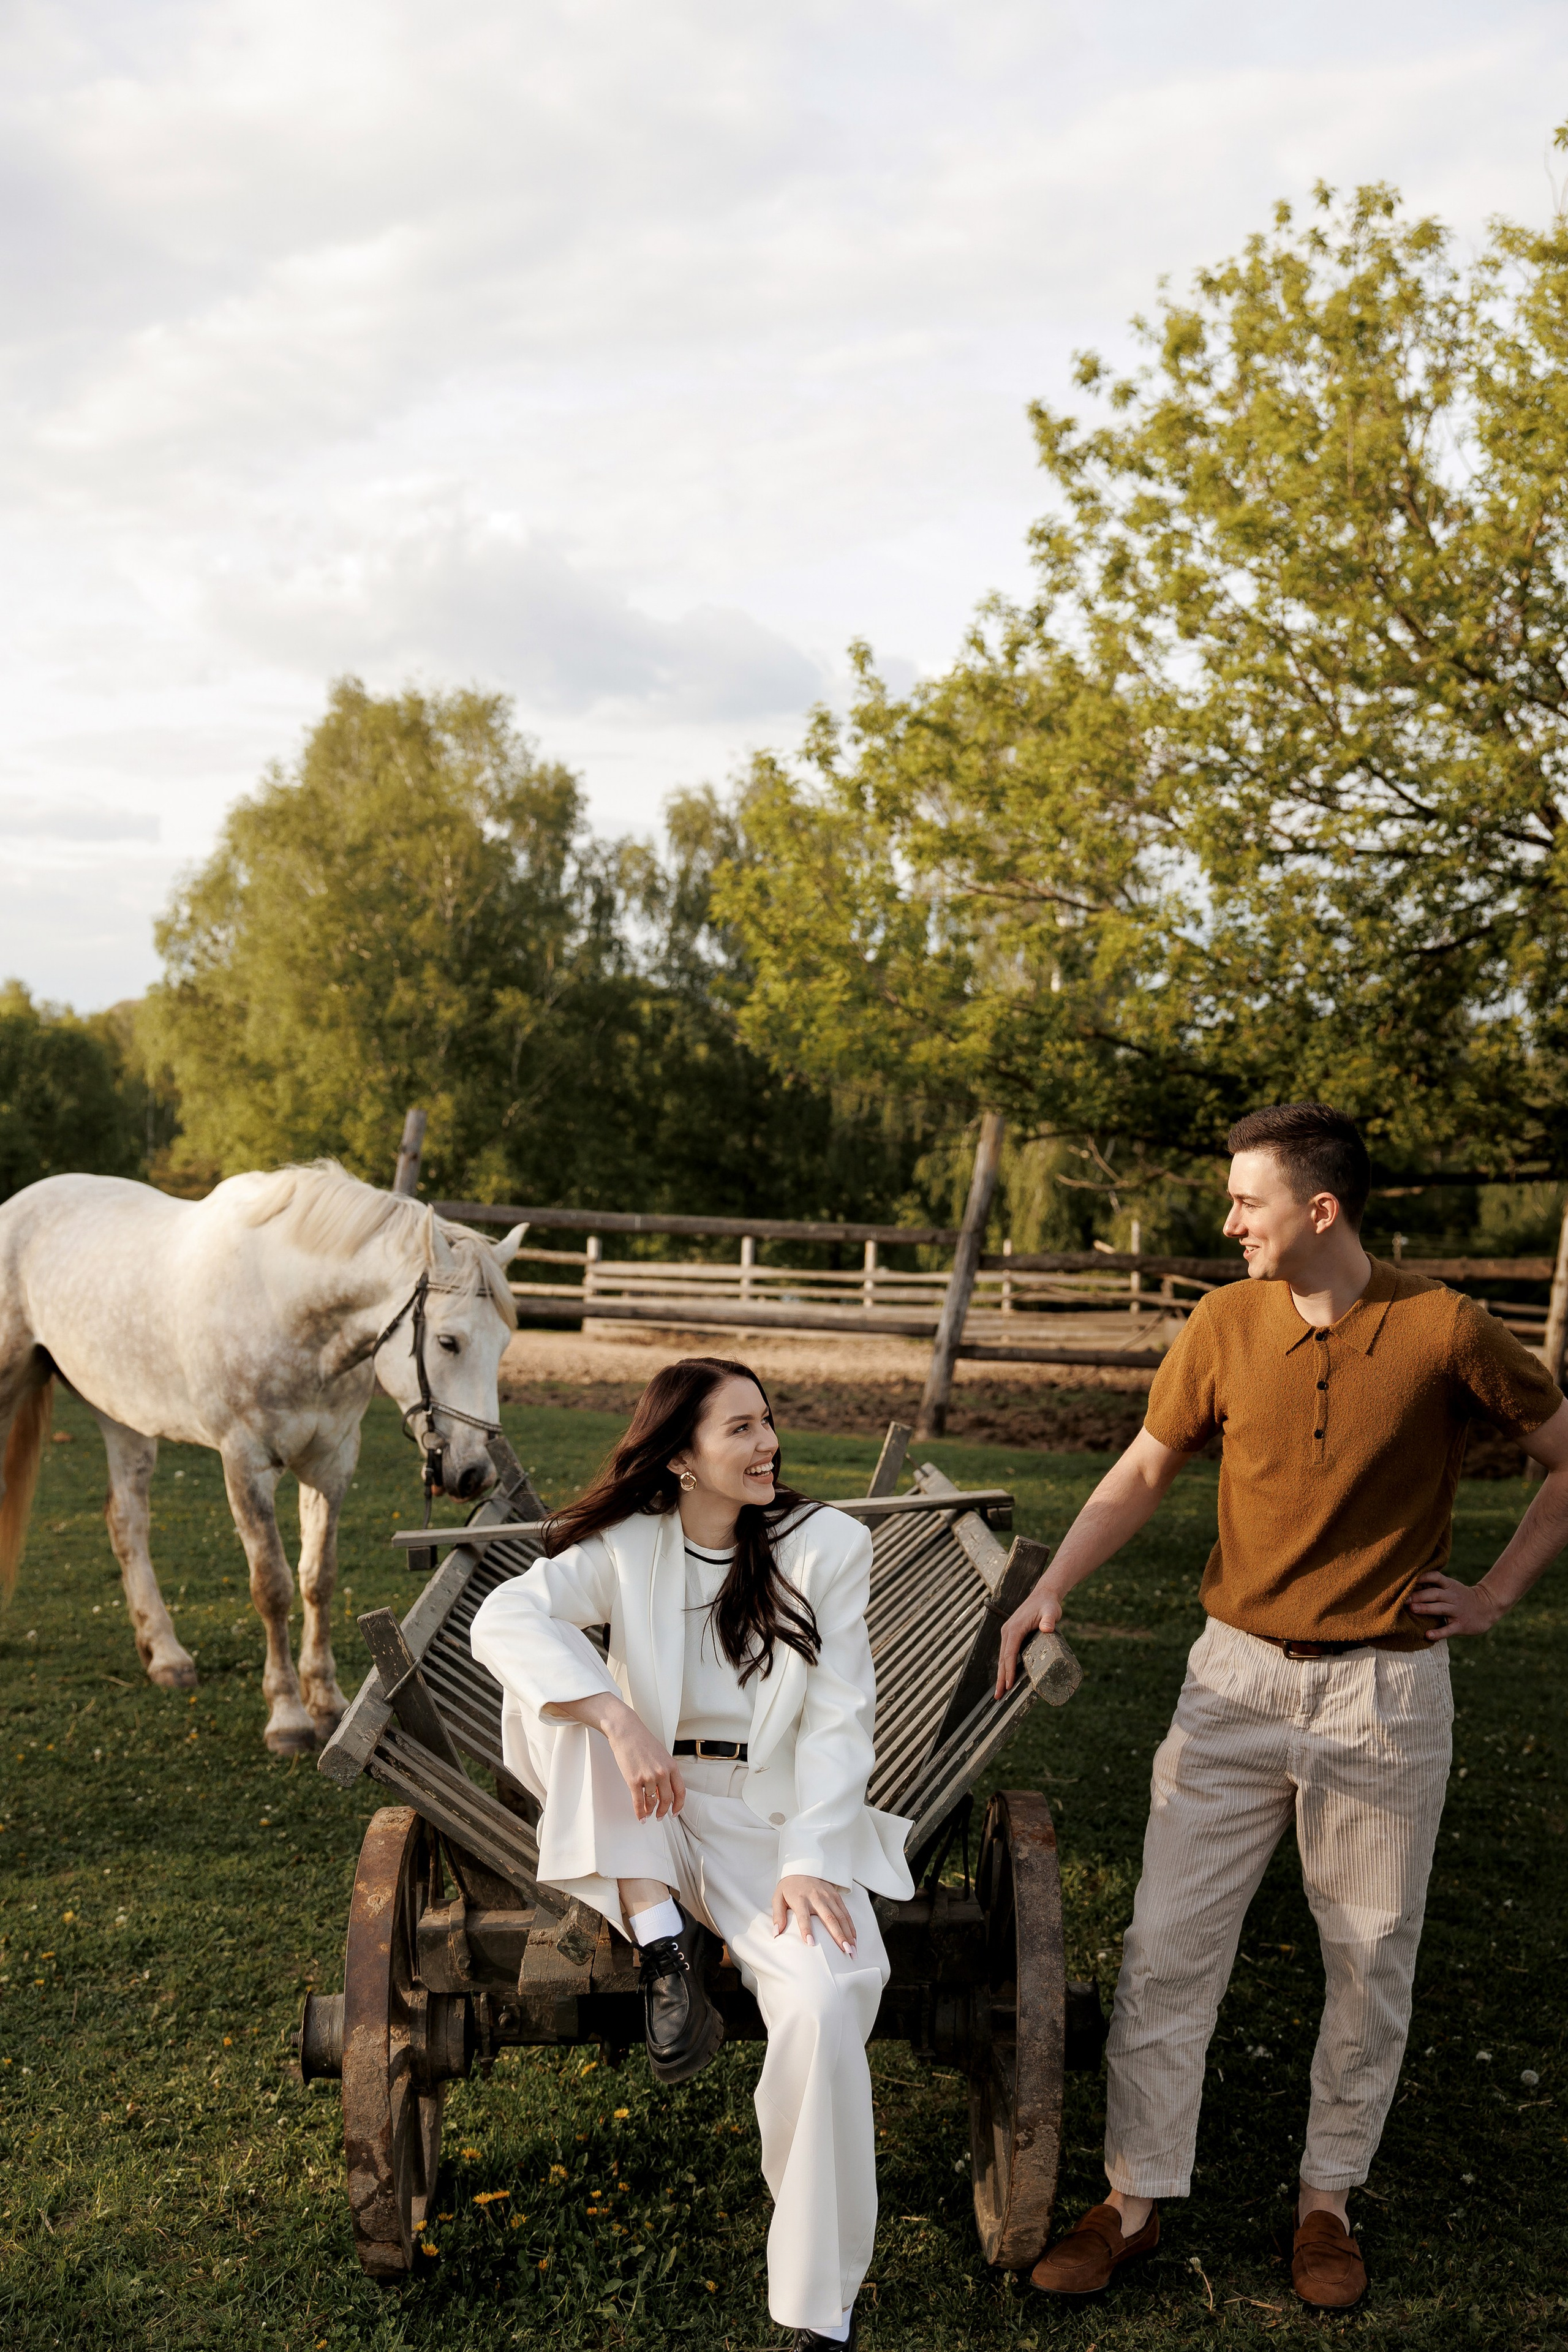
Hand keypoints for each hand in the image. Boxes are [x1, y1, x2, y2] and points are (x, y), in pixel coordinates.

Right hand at [555, 1692, 685, 1817]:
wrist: (626, 1730)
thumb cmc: (642, 1740)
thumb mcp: (661, 1755)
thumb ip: (665, 1771)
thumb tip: (662, 1790)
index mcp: (671, 1766)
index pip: (680, 1791)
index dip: (678, 1805)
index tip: (675, 1812)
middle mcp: (662, 1773)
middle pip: (667, 1799)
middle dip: (664, 1811)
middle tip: (660, 1816)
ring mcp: (648, 1777)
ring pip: (651, 1802)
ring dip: (650, 1811)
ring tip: (648, 1814)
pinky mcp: (633, 1780)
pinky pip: (638, 1802)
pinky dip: (639, 1812)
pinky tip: (640, 1817)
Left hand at [772, 1874, 857, 1955]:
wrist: (802, 1867)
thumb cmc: (789, 1887)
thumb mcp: (778, 1898)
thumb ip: (777, 1916)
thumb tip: (776, 1933)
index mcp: (800, 1899)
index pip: (803, 1916)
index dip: (806, 1929)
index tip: (810, 1944)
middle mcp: (816, 1897)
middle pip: (829, 1918)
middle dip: (838, 1936)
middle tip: (845, 1951)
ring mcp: (828, 1896)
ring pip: (841, 1917)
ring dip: (848, 1934)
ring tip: (852, 1950)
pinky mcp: (836, 1896)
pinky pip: (845, 1913)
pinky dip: (851, 1927)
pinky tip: (854, 1939)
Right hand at [995, 1584, 1062, 1696]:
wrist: (1044, 1595)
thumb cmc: (1048, 1604)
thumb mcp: (1051, 1611)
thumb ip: (1049, 1619)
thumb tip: (1047, 1628)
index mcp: (1015, 1628)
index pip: (1009, 1653)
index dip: (1009, 1670)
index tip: (1008, 1684)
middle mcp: (1008, 1631)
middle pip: (1002, 1658)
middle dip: (1000, 1678)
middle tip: (999, 1696)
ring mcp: (1008, 1633)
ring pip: (1002, 1657)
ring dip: (1001, 1674)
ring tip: (1000, 1692)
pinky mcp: (1012, 1634)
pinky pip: (1006, 1653)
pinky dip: (1005, 1666)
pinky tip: (1006, 1676)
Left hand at [1406, 1571, 1502, 1641]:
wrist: (1487, 1607)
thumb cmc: (1462, 1596)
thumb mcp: (1452, 1587)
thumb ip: (1435, 1585)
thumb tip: (1410, 1583)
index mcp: (1450, 1586)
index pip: (1436, 1577)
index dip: (1423, 1577)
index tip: (1409, 1578)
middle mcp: (1453, 1597)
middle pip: (1435, 1594)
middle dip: (1419, 1596)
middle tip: (1404, 1599)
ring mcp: (1457, 1611)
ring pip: (1440, 1609)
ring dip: (1426, 1609)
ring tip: (1412, 1609)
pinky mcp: (1461, 1625)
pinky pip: (1449, 1629)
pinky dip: (1438, 1632)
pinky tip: (1428, 1635)